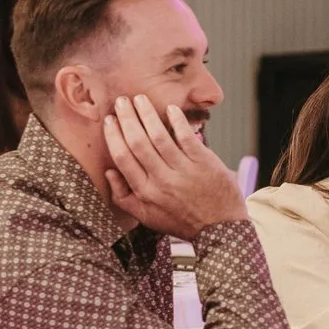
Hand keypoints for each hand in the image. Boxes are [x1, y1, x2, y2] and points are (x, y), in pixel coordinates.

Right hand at [101, 95, 244, 238]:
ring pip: (159, 137)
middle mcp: (162, 180)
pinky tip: (170, 109)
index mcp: (145, 192)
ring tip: (140, 99)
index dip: (114, 136)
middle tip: (121, 101)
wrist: (219, 229)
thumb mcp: (146, 217)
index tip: (110, 121)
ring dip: (147, 114)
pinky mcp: (204, 163)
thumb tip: (109, 171)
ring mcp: (184, 171)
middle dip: (127, 119)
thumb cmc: (181, 221)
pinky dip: (177, 121)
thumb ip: (123, 196)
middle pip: (138, 143)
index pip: (123, 158)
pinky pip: (186, 137)